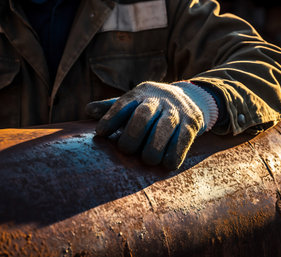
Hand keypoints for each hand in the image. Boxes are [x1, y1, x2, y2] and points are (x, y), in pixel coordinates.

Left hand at [86, 81, 217, 169]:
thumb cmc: (153, 106)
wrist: (192, 98)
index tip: (101, 133)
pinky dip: (175, 153)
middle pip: (144, 115)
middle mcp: (159, 100)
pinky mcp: (192, 123)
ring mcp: (177, 111)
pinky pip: (183, 140)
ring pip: (165, 127)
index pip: (123, 104)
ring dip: (154, 147)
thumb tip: (88, 111)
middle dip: (133, 135)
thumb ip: (113, 108)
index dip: (111, 118)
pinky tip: (166, 163)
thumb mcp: (134, 102)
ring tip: (147, 160)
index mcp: (141, 94)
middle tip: (127, 150)